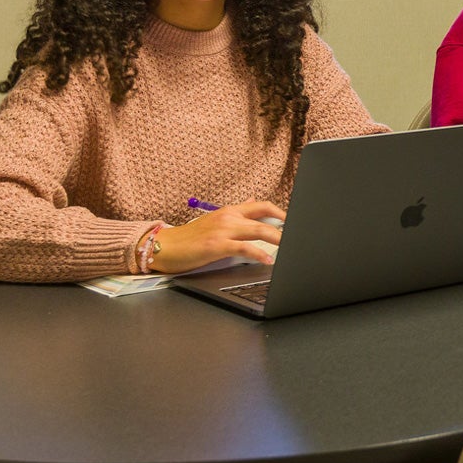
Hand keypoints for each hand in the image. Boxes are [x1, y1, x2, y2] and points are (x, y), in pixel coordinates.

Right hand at [150, 200, 285, 273]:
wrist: (164, 246)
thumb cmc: (189, 238)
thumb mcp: (215, 221)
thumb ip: (236, 214)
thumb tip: (252, 203)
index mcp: (228, 211)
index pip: (261, 205)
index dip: (281, 212)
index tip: (294, 220)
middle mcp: (228, 217)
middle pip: (265, 218)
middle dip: (285, 228)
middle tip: (298, 237)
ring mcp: (223, 230)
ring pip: (259, 230)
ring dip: (278, 239)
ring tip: (290, 248)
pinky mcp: (217, 245)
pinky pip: (245, 248)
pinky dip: (260, 254)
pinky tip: (268, 260)